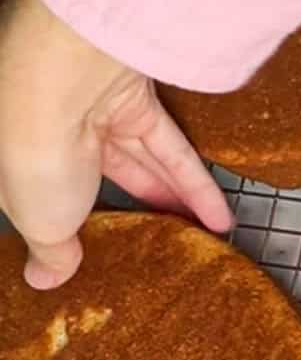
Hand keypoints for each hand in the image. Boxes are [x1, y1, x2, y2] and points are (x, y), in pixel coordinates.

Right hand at [0, 0, 231, 288]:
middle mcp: (55, 127)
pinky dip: (198, 186)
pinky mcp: (140, 99)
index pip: (46, 192)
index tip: (94, 253)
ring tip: (199, 239)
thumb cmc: (33, 154)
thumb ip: (50, 250)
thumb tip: (43, 278)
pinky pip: (173, 150)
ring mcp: (98, 110)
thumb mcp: (38, 220)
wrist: (62, 81)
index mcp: (16, 156)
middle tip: (157, 243)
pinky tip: (221, 220)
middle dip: (133, 209)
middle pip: (102, 174)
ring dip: (174, 201)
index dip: (71, 222)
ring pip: (143, 162)